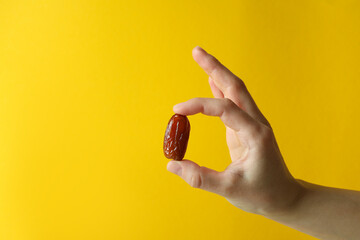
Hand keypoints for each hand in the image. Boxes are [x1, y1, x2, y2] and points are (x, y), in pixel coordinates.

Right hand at [167, 46, 304, 214]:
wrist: (285, 197)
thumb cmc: (262, 194)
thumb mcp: (230, 190)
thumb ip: (200, 177)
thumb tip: (172, 165)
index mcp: (255, 134)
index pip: (224, 109)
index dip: (199, 106)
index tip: (177, 111)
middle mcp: (256, 123)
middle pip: (235, 86)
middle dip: (215, 67)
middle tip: (196, 51)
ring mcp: (252, 123)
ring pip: (235, 90)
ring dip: (218, 73)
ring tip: (201, 57)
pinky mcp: (246, 128)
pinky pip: (233, 103)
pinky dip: (221, 89)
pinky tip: (212, 81)